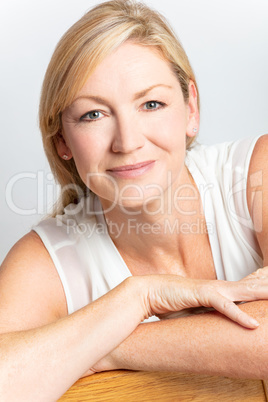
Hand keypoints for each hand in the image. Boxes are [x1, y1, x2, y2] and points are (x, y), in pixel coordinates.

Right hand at [89, 269, 267, 375]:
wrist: (147, 292)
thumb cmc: (168, 301)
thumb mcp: (192, 310)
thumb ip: (205, 314)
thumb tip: (211, 324)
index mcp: (216, 290)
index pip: (243, 288)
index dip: (258, 286)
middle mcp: (216, 287)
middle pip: (249, 286)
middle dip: (265, 285)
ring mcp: (210, 290)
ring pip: (243, 292)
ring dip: (261, 294)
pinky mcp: (201, 295)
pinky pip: (224, 306)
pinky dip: (239, 315)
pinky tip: (252, 324)